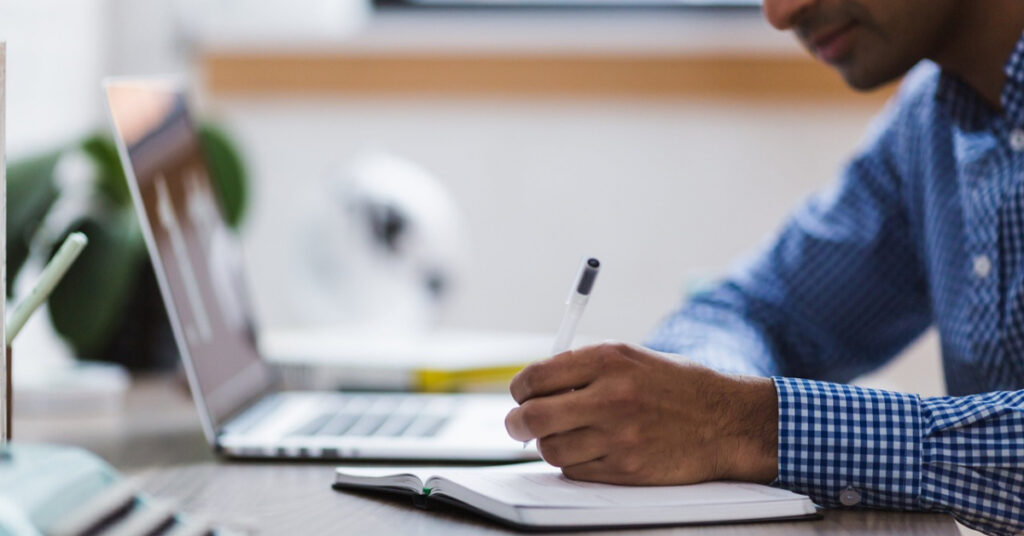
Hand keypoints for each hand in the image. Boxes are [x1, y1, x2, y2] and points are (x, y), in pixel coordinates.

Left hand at [505, 342, 777, 484]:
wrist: (726, 421)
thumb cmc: (676, 386)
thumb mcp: (631, 359)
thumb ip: (583, 368)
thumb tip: (533, 388)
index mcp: (608, 359)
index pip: (536, 377)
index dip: (519, 389)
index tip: (521, 395)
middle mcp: (610, 396)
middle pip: (533, 417)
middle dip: (517, 423)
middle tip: (518, 424)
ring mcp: (618, 436)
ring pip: (550, 449)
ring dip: (548, 445)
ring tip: (563, 436)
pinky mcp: (626, 469)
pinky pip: (575, 471)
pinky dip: (573, 463)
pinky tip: (589, 450)